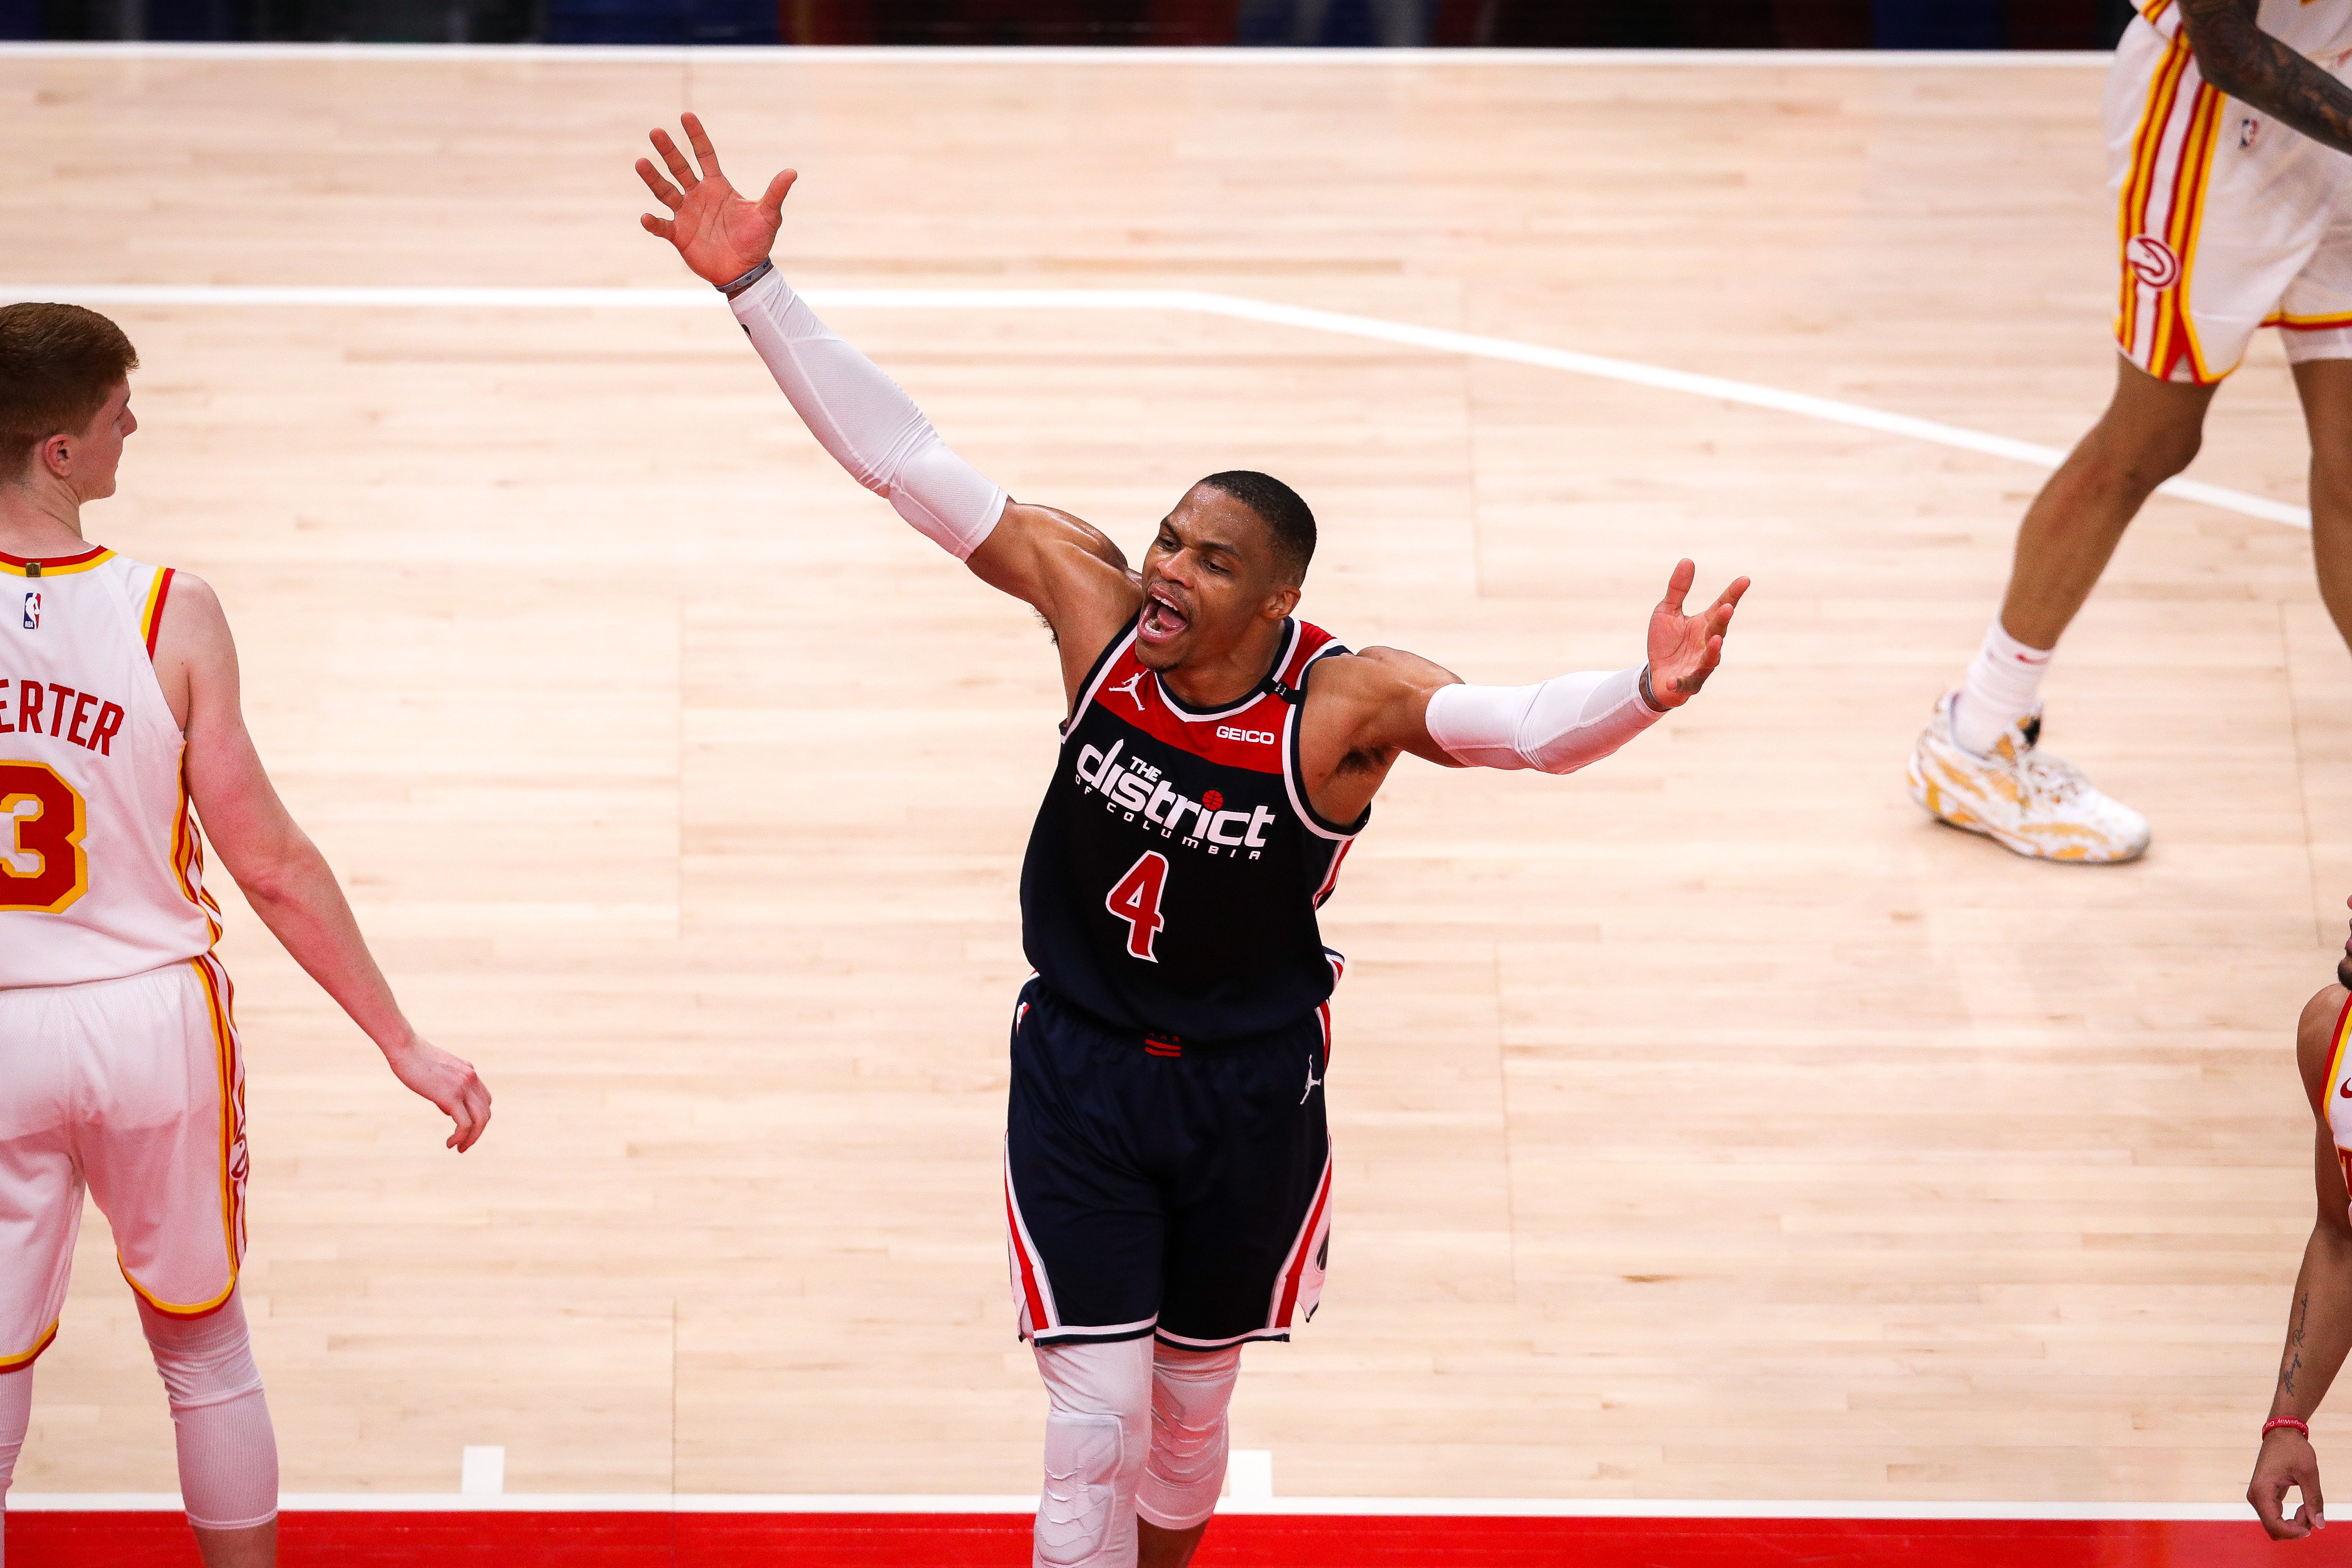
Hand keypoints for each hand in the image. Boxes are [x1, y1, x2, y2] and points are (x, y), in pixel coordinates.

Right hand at [382, 1034, 491, 1152]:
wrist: (404, 1048)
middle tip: (464, 1145)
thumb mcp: (437, 1073)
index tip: (465, 1129)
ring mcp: (464, 1086)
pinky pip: (465, 1123)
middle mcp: (471, 1078)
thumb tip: (449, 1109)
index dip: (478, 1117)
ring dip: (472, 1138)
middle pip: (485, 1112)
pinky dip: (461, 1137)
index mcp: (469, 1072)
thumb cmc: (413, 1060)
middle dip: (477, 1132)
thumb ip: (447, 1089)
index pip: (484, 1100)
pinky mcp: (451, 1096)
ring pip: (480, 1120)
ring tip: (459, 1148)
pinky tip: (450, 1143)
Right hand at [635, 112, 796, 286]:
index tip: (686, 116)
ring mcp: (686, 214)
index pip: (705, 155)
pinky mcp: (679, 235)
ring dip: (653, 178)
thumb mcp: (768, 216)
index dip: (697, 136)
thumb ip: (775, 193)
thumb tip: (792, 172)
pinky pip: (662, 227)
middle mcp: (698, 195)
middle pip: (679, 168)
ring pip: (665, 191)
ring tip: (641, 162)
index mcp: (717, 186)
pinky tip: (646, 217)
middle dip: (668, 151)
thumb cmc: (757, 241)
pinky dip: (653, 223)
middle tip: (656, 132)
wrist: (746, 271)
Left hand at [1643, 559, 1747, 708]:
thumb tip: (1688, 560)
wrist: (1655, 675)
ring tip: (1715, 639)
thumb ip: (1678, 590)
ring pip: (1710, 659)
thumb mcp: (1666, 612)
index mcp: (1705, 624)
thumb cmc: (1666, 643)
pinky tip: (1671, 680)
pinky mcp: (1687, 684)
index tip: (1745, 580)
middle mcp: (1708, 644)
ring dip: (1713, 650)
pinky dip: (1680, 682)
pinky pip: (1685, 683)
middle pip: (1718, 630)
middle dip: (1722, 621)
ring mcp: (1700, 665)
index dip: (1733, 594)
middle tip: (1726, 608)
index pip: (1722, 606)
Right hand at [2251, 1428, 2327, 1539]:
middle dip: (2296, 1528)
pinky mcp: (2264, 1496)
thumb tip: (2319, 1525)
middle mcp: (2255, 1496)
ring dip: (2295, 1523)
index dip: (2294, 1532)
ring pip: (2275, 1524)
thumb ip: (2314, 1500)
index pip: (2274, 1525)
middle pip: (2274, 1528)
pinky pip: (2276, 1517)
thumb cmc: (2293, 1449)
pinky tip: (2303, 1507)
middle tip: (2312, 1513)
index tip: (2313, 1526)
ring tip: (2309, 1508)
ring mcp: (2258, 1496)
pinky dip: (2292, 1518)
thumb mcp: (2309, 1473)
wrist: (2281, 1433)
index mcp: (2262, 1490)